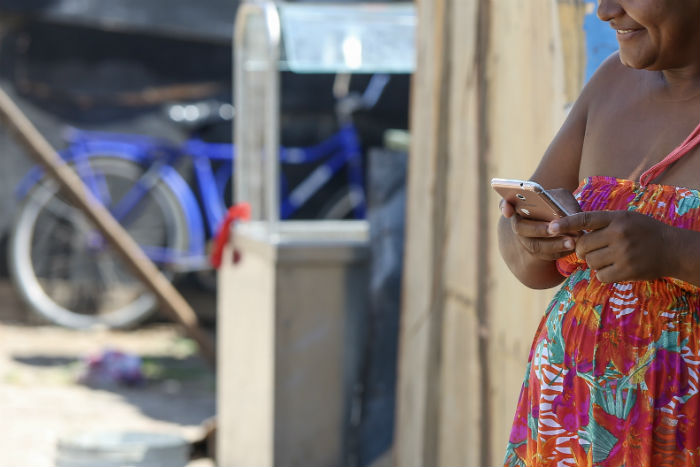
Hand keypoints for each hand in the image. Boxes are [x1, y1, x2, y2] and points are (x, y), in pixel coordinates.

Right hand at [500, 198, 576, 260]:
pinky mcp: (538, 254)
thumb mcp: (560, 196)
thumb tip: (565, 212)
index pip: (505, 204)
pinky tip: (574, 247)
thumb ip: (560, 200)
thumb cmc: (558, 204)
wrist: (558, 221)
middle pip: (521, 229)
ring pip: (535, 246)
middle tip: (553, 229)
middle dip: (538, 229)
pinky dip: (560, 252)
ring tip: (571, 242)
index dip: (505, 207)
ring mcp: (526, 241)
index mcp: (519, 207)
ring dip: (554, 245)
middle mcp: (519, 225)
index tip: (508, 211)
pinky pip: (547, 255)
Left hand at [548, 210, 673, 282]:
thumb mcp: (625, 218)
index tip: (550, 228)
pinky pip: (601, 275)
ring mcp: (623, 253)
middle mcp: (619, 234)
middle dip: (582, 250)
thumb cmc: (644, 231)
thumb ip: (602, 223)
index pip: (585, 219)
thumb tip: (573, 232)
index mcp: (616, 218)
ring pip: (590, 262)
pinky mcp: (627, 270)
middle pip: (583, 245)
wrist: (673, 249)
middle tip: (590, 251)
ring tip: (609, 258)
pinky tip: (615, 268)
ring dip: (594, 262)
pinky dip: (604, 274)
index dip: (565, 223)